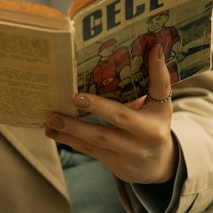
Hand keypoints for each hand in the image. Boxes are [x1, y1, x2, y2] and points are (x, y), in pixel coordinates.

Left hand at [45, 46, 177, 184]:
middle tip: (74, 97)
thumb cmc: (153, 125)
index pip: (160, 89)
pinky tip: (52, 131)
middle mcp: (147, 135)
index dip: (158, 71)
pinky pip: (90, 150)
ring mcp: (131, 152)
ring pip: (99, 139)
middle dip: (96, 107)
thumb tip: (152, 48)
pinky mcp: (115, 164)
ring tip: (52, 117)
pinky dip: (70, 140)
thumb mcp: (159, 105)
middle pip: (120, 118)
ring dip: (73, 128)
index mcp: (160, 114)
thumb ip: (154, 81)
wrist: (156, 165)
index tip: (153, 49)